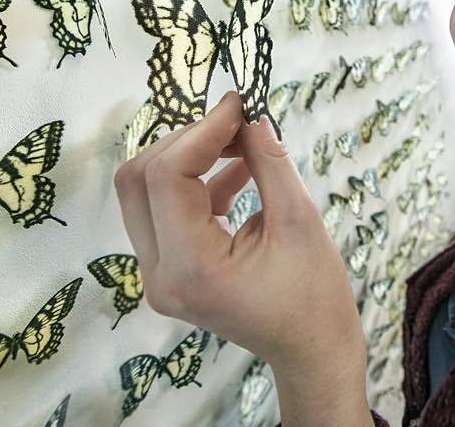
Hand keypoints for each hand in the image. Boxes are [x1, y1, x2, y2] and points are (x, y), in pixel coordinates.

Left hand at [113, 92, 369, 412]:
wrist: (310, 350)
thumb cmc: (314, 296)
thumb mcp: (298, 220)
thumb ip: (267, 160)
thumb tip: (247, 111)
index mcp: (191, 269)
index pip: (167, 176)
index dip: (201, 131)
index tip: (238, 104)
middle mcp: (159, 275)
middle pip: (140, 179)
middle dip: (187, 139)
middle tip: (237, 121)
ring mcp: (156, 276)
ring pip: (144, 191)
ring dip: (187, 156)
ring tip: (240, 141)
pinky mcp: (165, 270)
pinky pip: (163, 209)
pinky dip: (194, 180)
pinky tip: (238, 167)